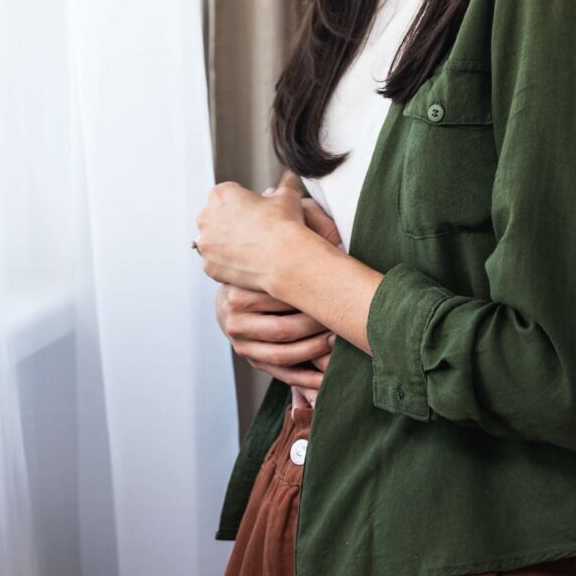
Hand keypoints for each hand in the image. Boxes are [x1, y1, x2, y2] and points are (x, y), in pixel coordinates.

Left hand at [195, 172, 321, 297]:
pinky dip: (227, 265)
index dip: (243, 204)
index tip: (254, 213)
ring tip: (251, 251)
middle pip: (215, 218)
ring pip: (213, 242)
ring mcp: (205, 244)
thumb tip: (281, 189)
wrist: (286, 259)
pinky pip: (216, 264)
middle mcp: (206, 217)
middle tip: (252, 232)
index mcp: (220, 194)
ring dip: (226, 245)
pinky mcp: (209, 266)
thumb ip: (277, 191)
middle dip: (230, 224)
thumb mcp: (286, 196)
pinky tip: (246, 265)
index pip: (227, 195)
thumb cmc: (285, 225)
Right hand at [211, 190, 346, 389]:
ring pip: (284, 354)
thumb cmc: (263, 250)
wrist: (235, 278)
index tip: (335, 300)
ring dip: (315, 353)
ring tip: (339, 344)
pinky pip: (281, 374)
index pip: (278, 301)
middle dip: (317, 329)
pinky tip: (327, 378)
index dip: (311, 302)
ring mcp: (239, 340)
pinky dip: (306, 381)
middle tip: (343, 326)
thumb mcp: (278, 228)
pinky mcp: (250, 357)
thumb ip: (296, 212)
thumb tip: (307, 194)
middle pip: (283, 329)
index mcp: (236, 289)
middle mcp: (232, 318)